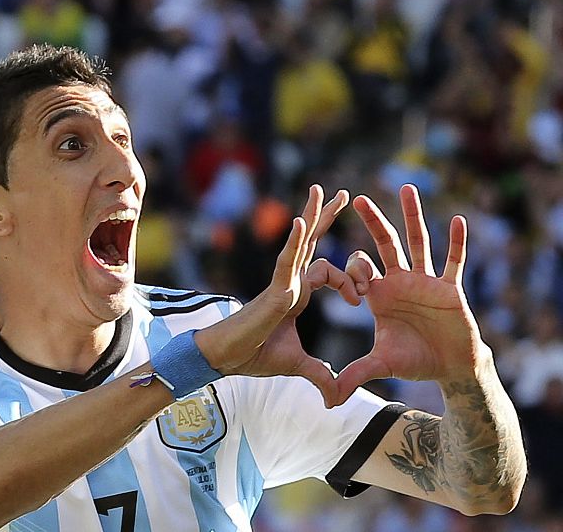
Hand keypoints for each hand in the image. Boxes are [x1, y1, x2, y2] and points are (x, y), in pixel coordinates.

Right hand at [196, 185, 357, 406]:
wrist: (227, 359)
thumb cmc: (254, 355)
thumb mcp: (298, 365)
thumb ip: (320, 375)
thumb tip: (337, 397)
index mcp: (297, 294)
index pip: (327, 272)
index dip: (348, 280)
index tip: (360, 299)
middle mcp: (290, 282)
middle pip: (312, 243)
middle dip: (327, 218)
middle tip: (342, 194)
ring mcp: (282, 283)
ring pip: (301, 243)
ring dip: (313, 216)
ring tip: (322, 190)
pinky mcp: (274, 290)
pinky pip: (287, 261)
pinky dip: (295, 242)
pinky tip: (302, 222)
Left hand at [333, 184, 484, 404]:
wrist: (449, 368)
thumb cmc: (415, 361)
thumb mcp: (380, 365)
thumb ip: (354, 375)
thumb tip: (328, 399)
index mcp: (380, 294)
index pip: (359, 268)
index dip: (352, 272)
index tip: (354, 292)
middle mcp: (401, 280)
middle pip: (385, 244)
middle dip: (373, 221)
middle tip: (358, 198)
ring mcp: (426, 281)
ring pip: (419, 242)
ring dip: (413, 216)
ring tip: (407, 188)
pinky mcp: (450, 288)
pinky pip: (454, 261)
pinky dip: (457, 243)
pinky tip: (458, 220)